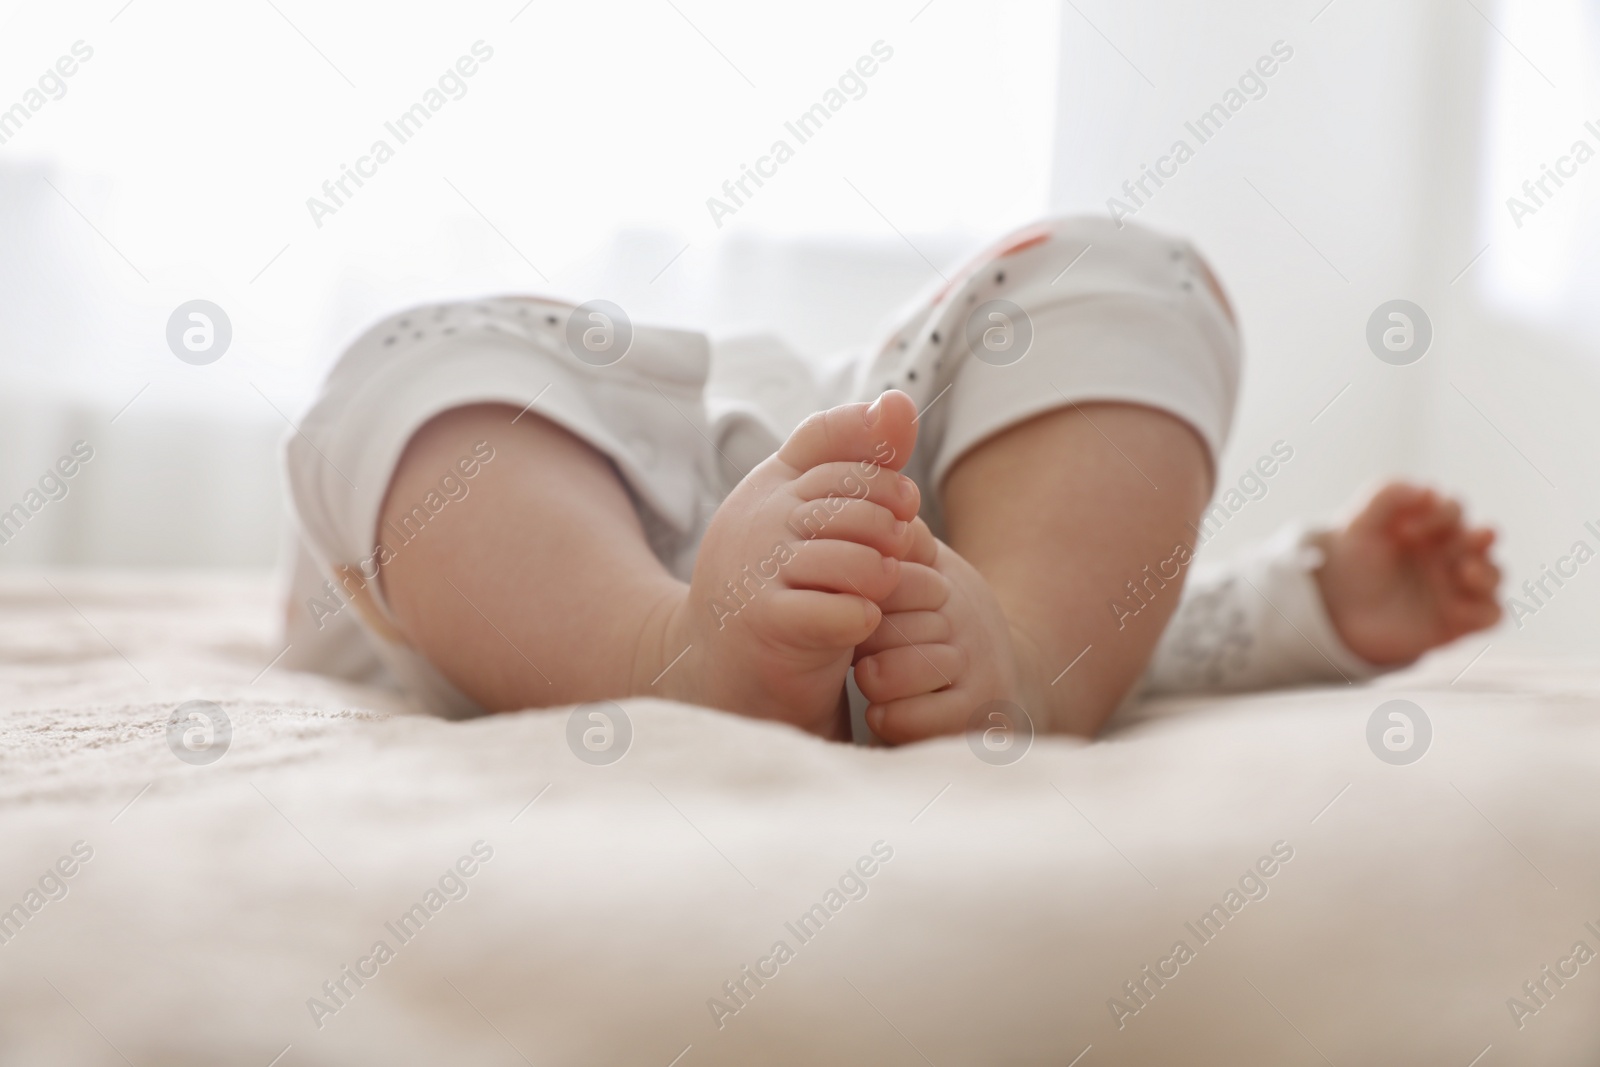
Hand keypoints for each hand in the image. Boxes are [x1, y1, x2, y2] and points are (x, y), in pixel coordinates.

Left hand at [1314, 483, 1500, 666]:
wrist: (1336, 607)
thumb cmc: (1353, 559)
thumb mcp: (1361, 522)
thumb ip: (1390, 495)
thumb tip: (1428, 491)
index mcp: (1432, 525)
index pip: (1453, 510)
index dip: (1439, 514)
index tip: (1404, 532)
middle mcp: (1450, 552)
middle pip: (1484, 538)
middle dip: (1481, 537)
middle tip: (1475, 537)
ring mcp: (1457, 585)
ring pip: (1495, 575)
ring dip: (1487, 572)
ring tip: (1466, 572)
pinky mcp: (1458, 619)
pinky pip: (1491, 614)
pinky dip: (1484, 610)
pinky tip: (1454, 610)